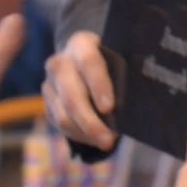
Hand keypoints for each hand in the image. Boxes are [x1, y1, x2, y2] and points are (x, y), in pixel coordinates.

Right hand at [43, 30, 117, 151]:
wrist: (84, 58)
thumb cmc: (111, 60)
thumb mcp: (118, 58)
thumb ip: (125, 74)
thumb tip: (138, 101)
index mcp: (81, 44)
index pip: (89, 63)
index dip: (99, 85)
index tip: (110, 108)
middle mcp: (60, 62)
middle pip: (72, 96)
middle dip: (90, 121)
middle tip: (108, 139)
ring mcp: (49, 83)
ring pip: (62, 114)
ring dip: (84, 133)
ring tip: (106, 143)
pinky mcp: (47, 102)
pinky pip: (58, 124)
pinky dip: (77, 135)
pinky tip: (94, 140)